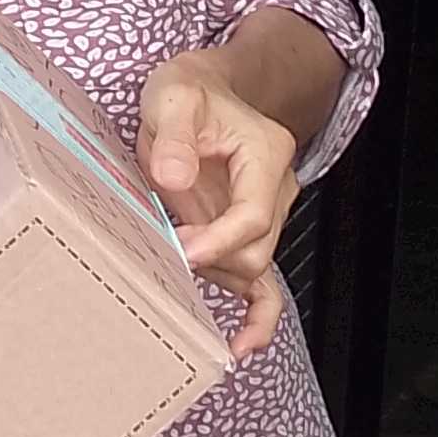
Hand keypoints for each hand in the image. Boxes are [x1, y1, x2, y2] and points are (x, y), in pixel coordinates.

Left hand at [137, 54, 297, 359]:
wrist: (201, 91)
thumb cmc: (188, 92)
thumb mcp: (174, 97)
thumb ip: (176, 135)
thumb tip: (174, 178)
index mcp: (266, 155)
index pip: (252, 216)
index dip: (218, 240)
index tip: (181, 249)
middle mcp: (275, 190)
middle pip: (254, 251)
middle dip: (208, 260)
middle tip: (161, 249)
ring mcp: (266, 217)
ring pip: (251, 270)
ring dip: (211, 276)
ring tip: (170, 268)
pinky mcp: (248, 235)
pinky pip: (265, 285)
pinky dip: (258, 316)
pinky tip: (241, 345)